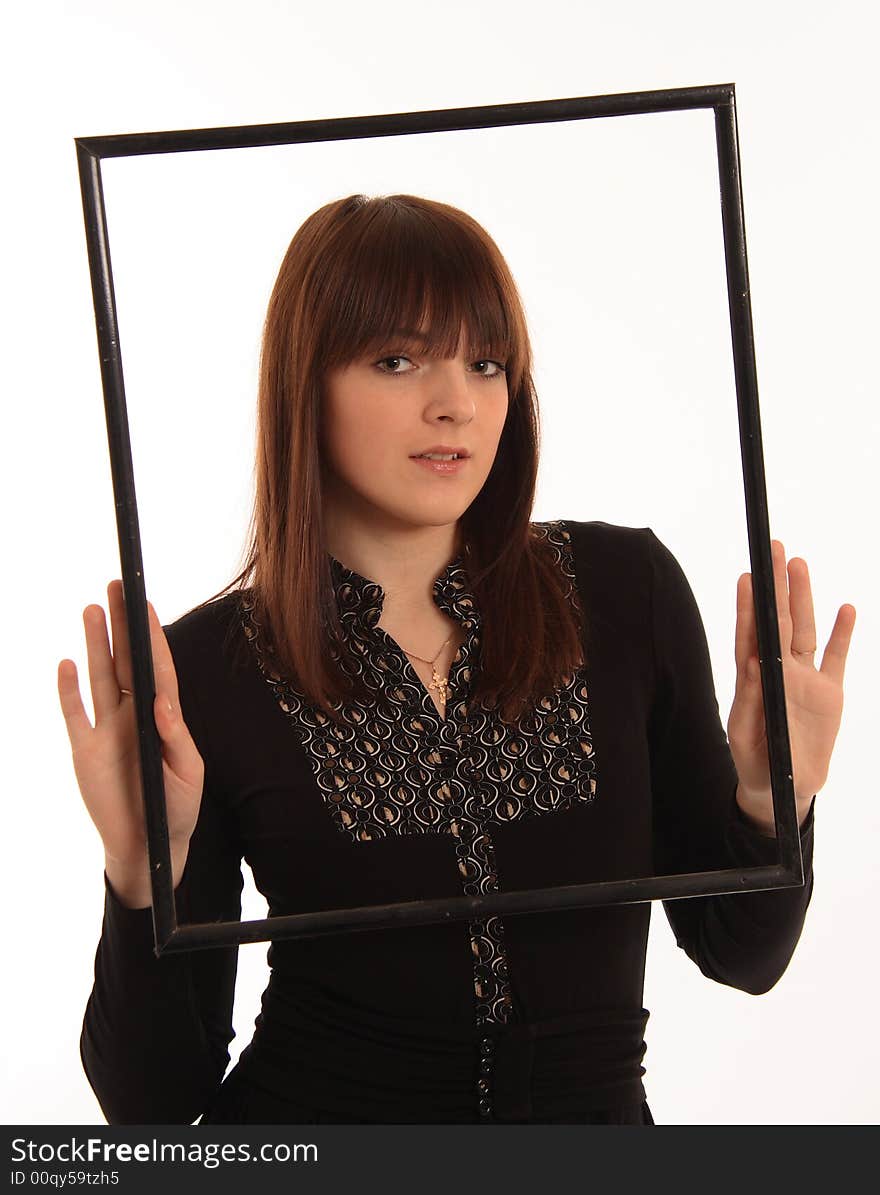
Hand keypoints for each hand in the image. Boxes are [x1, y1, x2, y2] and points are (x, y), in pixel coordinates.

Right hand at [57, 580, 204, 905]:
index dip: (152, 637)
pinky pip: (73, 713)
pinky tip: (66, 663)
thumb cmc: (176, 809)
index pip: (157, 668)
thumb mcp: (187, 774)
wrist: (149, 847)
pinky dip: (68, 690)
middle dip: (122, 625)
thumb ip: (175, 737)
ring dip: (95, 645)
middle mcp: (133, 716)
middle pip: (126, 661)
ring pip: (99, 677)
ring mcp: (107, 730)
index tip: (147, 604)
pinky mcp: (84, 750)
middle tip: (117, 587)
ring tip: (93, 609)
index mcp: (162, 718)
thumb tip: (163, 702)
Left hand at [727, 540, 854, 834]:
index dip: (749, 605)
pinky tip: (846, 608)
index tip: (748, 576)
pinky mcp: (830, 693)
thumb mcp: (746, 732)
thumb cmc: (756, 759)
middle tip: (775, 550)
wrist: (783, 787)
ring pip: (805, 630)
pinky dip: (842, 633)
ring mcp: (806, 679)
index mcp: (754, 679)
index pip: (751, 633)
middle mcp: (780, 671)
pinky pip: (836, 657)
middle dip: (777, 587)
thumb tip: (755, 663)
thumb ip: (751, 698)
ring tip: (800, 565)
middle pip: (779, 621)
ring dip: (804, 598)